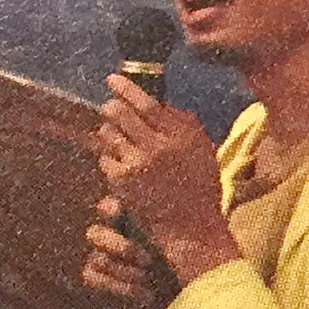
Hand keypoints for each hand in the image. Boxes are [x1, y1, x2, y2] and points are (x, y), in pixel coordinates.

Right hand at [82, 195, 173, 308]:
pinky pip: (93, 279)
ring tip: (149, 279)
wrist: (174, 300)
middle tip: (147, 259)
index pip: (110, 208)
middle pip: (95, 234)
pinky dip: (119, 287)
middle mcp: (109, 237)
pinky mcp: (94, 280)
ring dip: (125, 271)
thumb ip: (180, 226)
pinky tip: (143, 293)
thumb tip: (192, 200)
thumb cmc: (180, 265)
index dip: (109, 208)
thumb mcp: (184, 244)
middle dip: (119, 246)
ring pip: (98, 259)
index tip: (115, 209)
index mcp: (128, 221)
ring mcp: (99, 259)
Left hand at [96, 73, 239, 281]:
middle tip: (110, 107)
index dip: (126, 89)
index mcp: (179, 136)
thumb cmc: (201, 189)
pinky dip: (109, 158)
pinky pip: (105, 159)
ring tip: (116, 136)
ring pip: (109, 135)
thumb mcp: (203, 151)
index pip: (147, 105)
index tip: (113, 79)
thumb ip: (186, 125)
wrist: (191, 228)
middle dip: (111, 107)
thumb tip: (165, 105)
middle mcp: (156, 147)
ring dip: (108, 132)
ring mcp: (137, 164)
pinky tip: (119, 163)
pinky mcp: (122, 182)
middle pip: (121, 115)